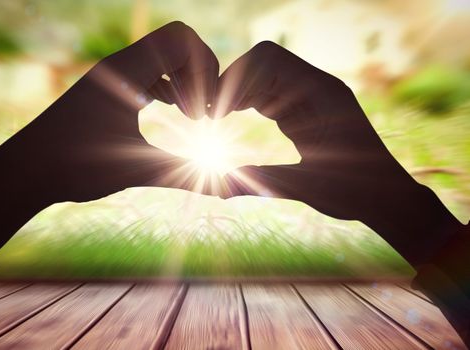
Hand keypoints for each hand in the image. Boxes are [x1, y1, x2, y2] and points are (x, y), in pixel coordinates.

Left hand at [0, 22, 218, 251]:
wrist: (25, 171)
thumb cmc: (74, 168)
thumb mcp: (136, 170)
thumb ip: (186, 175)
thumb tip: (228, 194)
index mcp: (126, 73)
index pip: (181, 39)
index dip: (205, 69)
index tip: (203, 111)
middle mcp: (119, 65)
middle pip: (177, 43)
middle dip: (199, 75)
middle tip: (201, 115)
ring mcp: (111, 75)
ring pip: (162, 58)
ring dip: (184, 81)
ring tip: (191, 117)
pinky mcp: (107, 89)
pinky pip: (147, 72)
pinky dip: (167, 87)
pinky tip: (171, 113)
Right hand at [217, 41, 463, 264]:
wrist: (383, 195)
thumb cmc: (354, 193)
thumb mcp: (305, 188)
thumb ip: (261, 182)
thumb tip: (217, 188)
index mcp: (322, 95)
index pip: (269, 61)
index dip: (235, 79)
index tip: (216, 112)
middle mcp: (316, 87)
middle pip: (262, 61)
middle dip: (232, 83)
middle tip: (211, 114)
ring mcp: (311, 96)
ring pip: (264, 74)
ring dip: (238, 90)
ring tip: (216, 117)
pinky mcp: (305, 109)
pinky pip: (271, 91)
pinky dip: (248, 100)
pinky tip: (232, 117)